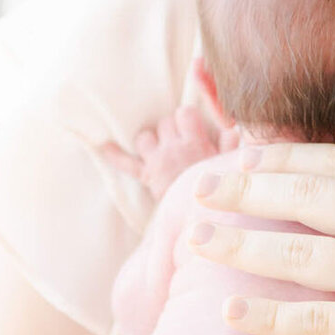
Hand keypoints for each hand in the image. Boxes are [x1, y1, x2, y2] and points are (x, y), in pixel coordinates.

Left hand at [99, 107, 239, 201]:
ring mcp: (156, 162)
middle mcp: (173, 149)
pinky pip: (125, 163)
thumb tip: (231, 125)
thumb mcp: (230, 162)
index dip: (187, 118)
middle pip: (164, 123)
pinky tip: (102, 146)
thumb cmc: (219, 189)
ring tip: (161, 150)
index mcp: (195, 143)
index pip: (184, 113)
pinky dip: (114, 154)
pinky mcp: (146, 176)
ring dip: (151, 140)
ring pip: (145, 137)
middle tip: (182, 144)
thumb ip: (230, 139)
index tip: (194, 129)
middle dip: (172, 130)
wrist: (200, 221)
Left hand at [186, 95, 334, 334]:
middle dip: (246, 192)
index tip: (244, 160)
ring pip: (301, 255)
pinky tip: (231, 312)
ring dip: (242, 246)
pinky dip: (271, 317)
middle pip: (308, 199)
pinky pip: (317, 322)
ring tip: (197, 242)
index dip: (285, 160)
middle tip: (201, 191)